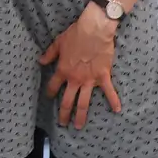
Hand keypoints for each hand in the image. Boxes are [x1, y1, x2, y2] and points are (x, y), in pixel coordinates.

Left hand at [40, 4, 121, 128]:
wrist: (95, 31)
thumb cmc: (75, 35)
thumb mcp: (58, 43)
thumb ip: (49, 54)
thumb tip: (40, 61)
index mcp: (63, 70)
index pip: (53, 86)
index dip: (50, 93)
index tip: (49, 98)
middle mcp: (75, 79)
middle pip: (67, 101)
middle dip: (63, 113)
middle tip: (62, 123)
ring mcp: (90, 80)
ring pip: (84, 102)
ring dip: (81, 116)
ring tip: (78, 126)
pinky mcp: (103, 77)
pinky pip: (109, 92)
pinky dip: (114, 101)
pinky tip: (117, 110)